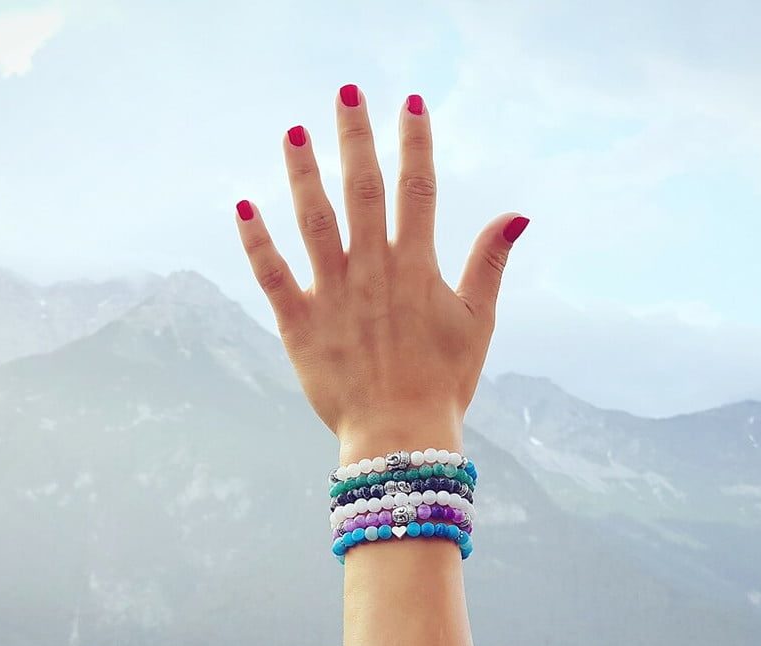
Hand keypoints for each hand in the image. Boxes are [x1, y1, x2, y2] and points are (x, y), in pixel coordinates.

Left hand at [234, 85, 528, 461]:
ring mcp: (332, 293)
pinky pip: (271, 274)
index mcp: (416, 266)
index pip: (417, 188)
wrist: (400, 437)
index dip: (416, 142)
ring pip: (314, 220)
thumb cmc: (444, 381)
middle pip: (362, 189)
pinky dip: (256, 241)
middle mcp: (372, 269)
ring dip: (303, 174)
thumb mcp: (477, 321)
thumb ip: (489, 263)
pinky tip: (243, 205)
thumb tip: (517, 213)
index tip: (412, 102)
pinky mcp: (298, 322)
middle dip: (356, 137)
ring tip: (295, 132)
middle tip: (347, 93)